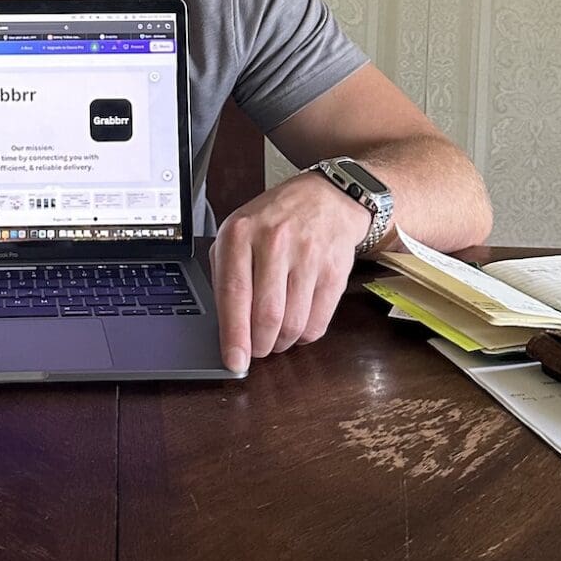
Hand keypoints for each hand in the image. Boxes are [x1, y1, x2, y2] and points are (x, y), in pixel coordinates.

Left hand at [211, 173, 370, 372]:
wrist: (325, 198)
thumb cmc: (273, 220)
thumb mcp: (237, 233)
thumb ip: (226, 275)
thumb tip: (226, 329)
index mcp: (240, 233)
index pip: (234, 294)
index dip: (234, 336)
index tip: (234, 362)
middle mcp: (275, 242)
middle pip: (267, 315)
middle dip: (260, 345)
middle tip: (257, 350)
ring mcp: (308, 255)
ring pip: (294, 323)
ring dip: (282, 342)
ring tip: (276, 336)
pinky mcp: (335, 270)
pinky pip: (319, 322)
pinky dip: (305, 335)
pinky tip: (298, 325)